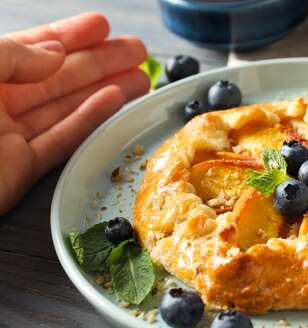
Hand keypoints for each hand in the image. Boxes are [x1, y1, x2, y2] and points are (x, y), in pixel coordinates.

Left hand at [0, 13, 149, 213]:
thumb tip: (56, 54)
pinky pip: (63, 140)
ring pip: (67, 107)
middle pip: (58, 76)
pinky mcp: (21, 169)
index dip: (69, 34)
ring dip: (106, 90)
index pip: (30, 47)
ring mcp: (9, 136)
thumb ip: (10, 56)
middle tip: (136, 51)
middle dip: (100, 61)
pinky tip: (115, 103)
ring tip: (140, 77)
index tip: (102, 25)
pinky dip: (91, 121)